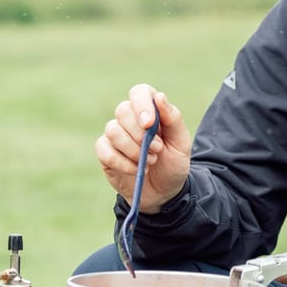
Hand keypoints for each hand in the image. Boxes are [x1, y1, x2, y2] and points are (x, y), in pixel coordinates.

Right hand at [95, 83, 190, 213]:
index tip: (149, 124)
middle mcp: (129, 119)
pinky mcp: (105, 153)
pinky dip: (122, 162)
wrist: (164, 194)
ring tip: (149, 162)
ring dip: (133, 150)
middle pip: (122, 111)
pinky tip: (135, 170)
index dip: (142, 104)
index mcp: (150, 110)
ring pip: (113, 131)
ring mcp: (115, 135)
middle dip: (140, 134)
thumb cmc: (173, 164)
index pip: (139, 92)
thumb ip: (173, 119)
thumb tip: (159, 97)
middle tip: (157, 150)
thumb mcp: (181, 143)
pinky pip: (105, 150)